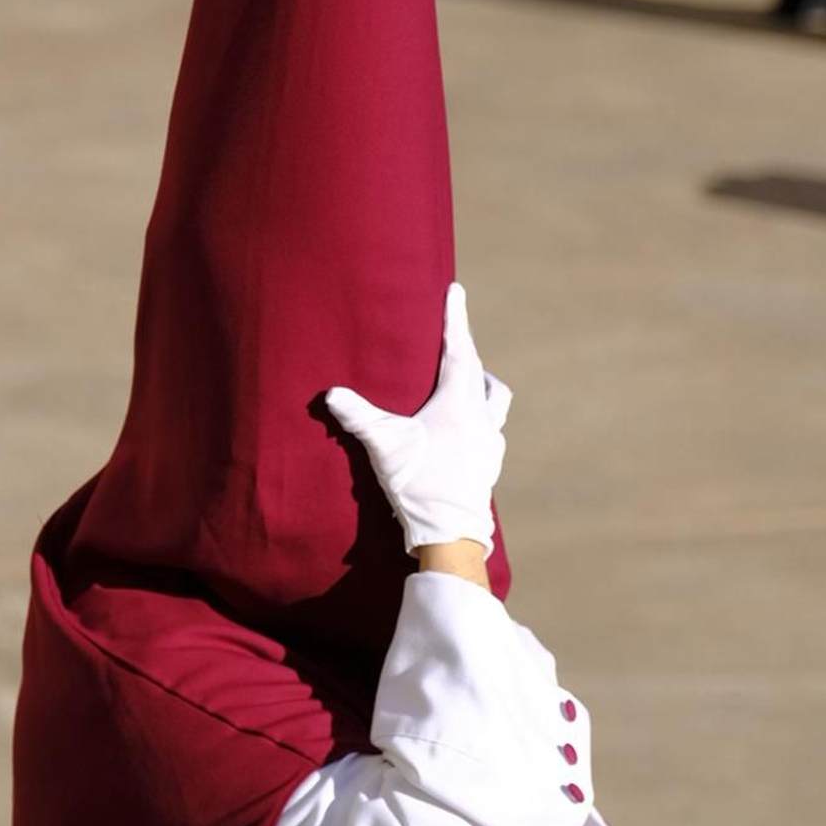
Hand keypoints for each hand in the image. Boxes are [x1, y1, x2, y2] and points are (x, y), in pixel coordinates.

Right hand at [326, 282, 510, 554]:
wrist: (451, 535)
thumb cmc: (420, 484)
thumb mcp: (384, 446)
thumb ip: (358, 417)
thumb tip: (331, 394)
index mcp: (459, 402)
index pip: (459, 348)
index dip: (456, 318)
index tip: (456, 290)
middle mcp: (481, 417)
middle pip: (480, 372)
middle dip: (467, 352)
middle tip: (453, 340)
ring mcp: (490, 442)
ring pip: (494, 401)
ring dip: (481, 386)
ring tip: (467, 384)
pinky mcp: (489, 465)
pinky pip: (491, 430)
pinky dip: (480, 419)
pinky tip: (466, 430)